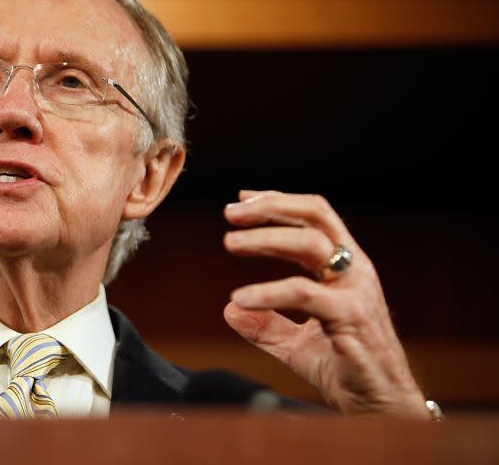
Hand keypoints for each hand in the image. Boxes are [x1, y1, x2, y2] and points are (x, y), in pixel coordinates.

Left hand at [222, 190, 426, 417]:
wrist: (380, 408)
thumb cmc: (344, 368)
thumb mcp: (296, 344)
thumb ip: (266, 325)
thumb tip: (229, 311)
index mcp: (343, 268)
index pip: (313, 218)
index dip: (278, 203)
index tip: (240, 201)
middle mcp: (353, 271)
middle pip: (315, 217)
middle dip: (271, 208)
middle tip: (229, 213)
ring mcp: (356, 290)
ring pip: (312, 244)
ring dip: (267, 238)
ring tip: (230, 243)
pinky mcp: (352, 316)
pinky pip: (304, 293)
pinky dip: (268, 292)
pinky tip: (240, 299)